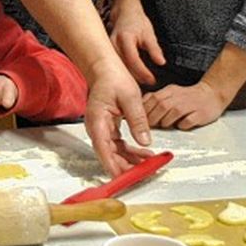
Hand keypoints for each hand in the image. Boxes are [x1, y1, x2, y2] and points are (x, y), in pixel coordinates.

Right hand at [85, 57, 152, 175]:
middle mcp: (96, 128)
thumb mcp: (130, 97)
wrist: (105, 67)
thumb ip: (137, 120)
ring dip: (130, 160)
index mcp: (97, 120)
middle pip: (109, 155)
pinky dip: (130, 151)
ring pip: (115, 152)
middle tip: (144, 173)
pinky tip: (144, 153)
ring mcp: (101, 130)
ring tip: (149, 164)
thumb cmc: (113, 78)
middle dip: (125, 166)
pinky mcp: (108, 129)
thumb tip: (145, 141)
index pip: (103, 149)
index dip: (113, 165)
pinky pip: (118, 145)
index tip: (123, 177)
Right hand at [108, 0, 165, 85]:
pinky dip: (126, 72)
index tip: (153, 80)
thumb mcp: (149, 33)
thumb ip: (154, 49)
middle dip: (138, 78)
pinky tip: (135, 78)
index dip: (143, 72)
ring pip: (119, 68)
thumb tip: (161, 63)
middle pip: (124, 67)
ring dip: (131, 77)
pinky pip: (117, 66)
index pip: (133, 60)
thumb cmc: (137, 22)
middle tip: (151, 84)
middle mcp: (113, 45)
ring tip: (144, 83)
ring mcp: (109, 49)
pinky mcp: (108, 53)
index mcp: (124, 39)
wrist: (125, 13)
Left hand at [143, 81, 227, 129]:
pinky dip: (182, 125)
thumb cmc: (189, 98)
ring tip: (164, 125)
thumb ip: (156, 100)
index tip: (139, 119)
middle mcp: (179, 96)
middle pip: (161, 105)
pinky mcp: (200, 113)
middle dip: (153, 118)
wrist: (212, 94)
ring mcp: (190, 104)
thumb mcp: (170, 94)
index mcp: (170, 90)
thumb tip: (140, 111)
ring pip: (173, 112)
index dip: (144, 110)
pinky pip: (188, 121)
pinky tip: (180, 125)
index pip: (152, 98)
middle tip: (149, 127)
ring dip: (165, 121)